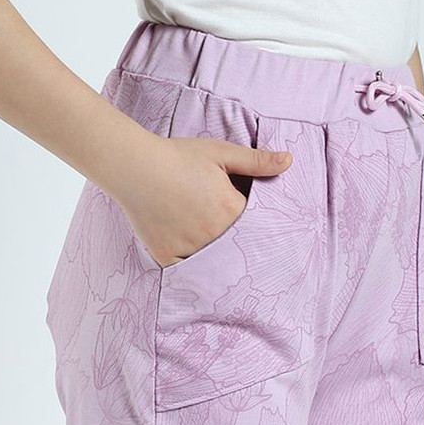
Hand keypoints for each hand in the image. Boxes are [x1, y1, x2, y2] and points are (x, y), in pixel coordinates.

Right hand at [116, 134, 291, 267]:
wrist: (134, 166)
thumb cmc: (178, 157)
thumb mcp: (220, 153)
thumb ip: (256, 161)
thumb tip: (289, 161)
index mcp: (231, 210)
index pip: (255, 228)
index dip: (256, 228)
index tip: (256, 230)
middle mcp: (214, 234)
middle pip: (236, 249)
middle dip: (240, 248)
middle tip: (239, 250)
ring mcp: (191, 248)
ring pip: (212, 262)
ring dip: (216, 260)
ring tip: (216, 258)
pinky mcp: (169, 258)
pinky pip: (186, 271)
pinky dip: (191, 270)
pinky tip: (196, 268)